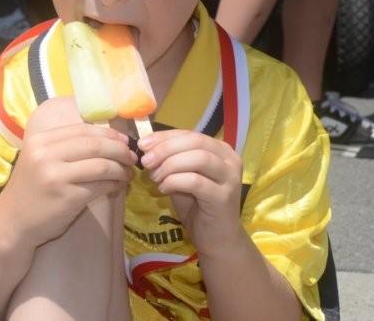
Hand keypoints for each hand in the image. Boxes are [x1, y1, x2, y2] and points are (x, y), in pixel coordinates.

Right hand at [0, 99, 136, 248]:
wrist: (12, 222)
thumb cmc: (30, 190)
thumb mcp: (39, 160)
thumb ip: (63, 147)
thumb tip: (106, 139)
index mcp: (40, 140)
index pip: (83, 129)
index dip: (108, 133)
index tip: (124, 140)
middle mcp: (46, 154)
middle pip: (95, 145)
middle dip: (120, 150)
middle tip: (132, 158)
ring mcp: (56, 176)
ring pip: (102, 165)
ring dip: (120, 169)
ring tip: (127, 174)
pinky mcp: (67, 197)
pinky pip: (100, 186)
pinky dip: (114, 184)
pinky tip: (117, 186)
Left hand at [139, 130, 243, 256]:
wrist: (217, 239)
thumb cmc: (197, 205)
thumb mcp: (181, 176)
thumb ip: (170, 159)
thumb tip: (146, 145)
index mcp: (220, 149)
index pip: (190, 134)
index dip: (164, 137)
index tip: (142, 144)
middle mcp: (230, 159)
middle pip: (195, 141)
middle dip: (165, 149)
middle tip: (145, 161)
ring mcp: (230, 178)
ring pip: (198, 158)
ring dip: (170, 165)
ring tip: (154, 177)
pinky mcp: (224, 197)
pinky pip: (195, 181)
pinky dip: (174, 181)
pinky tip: (164, 189)